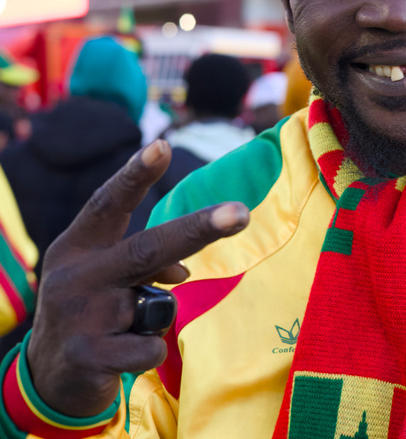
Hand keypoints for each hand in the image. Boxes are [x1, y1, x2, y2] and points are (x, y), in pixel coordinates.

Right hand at [26, 140, 249, 416]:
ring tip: (122, 329)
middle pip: (148, 249)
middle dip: (199, 229)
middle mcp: (75, 275)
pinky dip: (149, 352)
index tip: (160, 145)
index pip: (108, 205)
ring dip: (154, 318)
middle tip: (241, 213)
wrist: (48, 376)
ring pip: (157, 306)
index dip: (134, 176)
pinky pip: (149, 347)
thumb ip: (143, 264)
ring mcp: (78, 316)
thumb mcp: (106, 280)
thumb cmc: (91, 312)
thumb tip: (183, 271)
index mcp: (78, 247)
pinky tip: (122, 356)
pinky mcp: (86, 355)